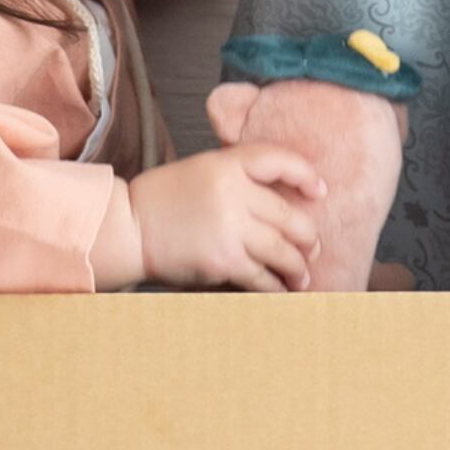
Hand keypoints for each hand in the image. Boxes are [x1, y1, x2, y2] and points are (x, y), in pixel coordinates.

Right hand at [129, 142, 325, 292]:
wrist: (130, 227)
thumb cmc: (165, 199)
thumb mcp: (203, 170)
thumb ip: (239, 176)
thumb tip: (284, 200)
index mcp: (227, 164)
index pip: (279, 160)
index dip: (305, 174)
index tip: (320, 191)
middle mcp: (233, 193)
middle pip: (290, 215)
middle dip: (309, 237)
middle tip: (315, 248)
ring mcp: (230, 228)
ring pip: (283, 250)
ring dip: (298, 267)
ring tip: (302, 276)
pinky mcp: (224, 260)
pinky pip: (262, 276)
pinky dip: (275, 286)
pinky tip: (281, 289)